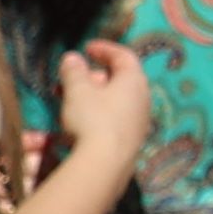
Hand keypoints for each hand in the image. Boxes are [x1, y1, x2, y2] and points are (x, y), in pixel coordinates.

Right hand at [49, 38, 154, 181]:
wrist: (106, 165)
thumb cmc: (93, 119)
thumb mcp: (78, 91)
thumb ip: (74, 71)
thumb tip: (72, 58)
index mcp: (134, 81)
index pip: (124, 56)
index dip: (104, 49)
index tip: (87, 48)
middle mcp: (142, 99)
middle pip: (120, 79)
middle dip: (93, 75)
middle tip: (72, 77)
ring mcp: (139, 121)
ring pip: (115, 100)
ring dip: (93, 95)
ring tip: (69, 99)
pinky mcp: (131, 140)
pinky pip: (115, 118)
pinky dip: (98, 112)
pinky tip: (80, 121)